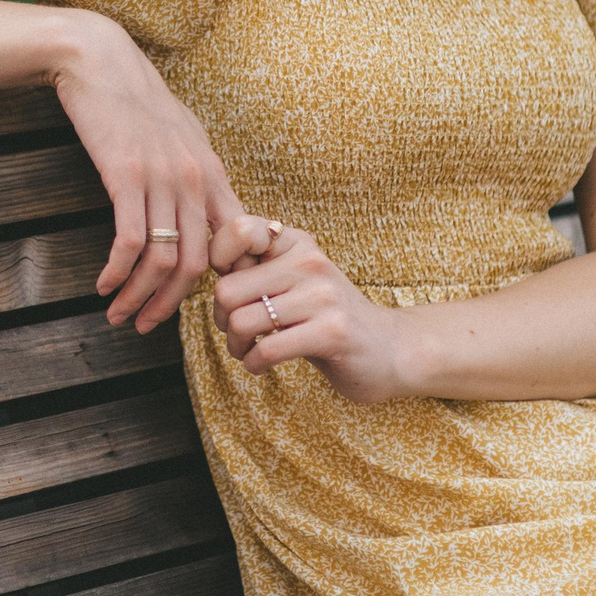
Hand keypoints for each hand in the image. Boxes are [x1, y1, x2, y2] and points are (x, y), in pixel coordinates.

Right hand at [47, 11, 248, 333]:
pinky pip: (129, 242)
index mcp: (211, 173)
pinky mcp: (124, 176)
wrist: (100, 62)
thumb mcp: (182, 135)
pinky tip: (102, 285)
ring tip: (119, 316)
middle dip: (171, 306)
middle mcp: (193, 179)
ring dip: (139, 297)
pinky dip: (116, 272)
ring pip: (162, 260)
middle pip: (196, 265)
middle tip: (146, 326)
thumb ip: (198, 175)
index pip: (231, 245)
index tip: (195, 308)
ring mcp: (161, 178)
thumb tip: (208, 212)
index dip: (218, 285)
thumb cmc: (137, 99)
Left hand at [209, 220, 416, 403]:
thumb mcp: (292, 281)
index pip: (237, 230)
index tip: (234, 289)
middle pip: (227, 288)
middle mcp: (310, 261)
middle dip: (221, 319)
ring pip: (242, 322)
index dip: (219, 261)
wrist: (389, 349)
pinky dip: (253, 364)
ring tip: (248, 351)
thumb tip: (207, 261)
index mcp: (297, 241)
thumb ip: (255, 268)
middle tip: (235, 333)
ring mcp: (322, 296)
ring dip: (235, 347)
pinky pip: (266, 350)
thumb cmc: (325, 317)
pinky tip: (261, 365)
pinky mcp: (331, 332)